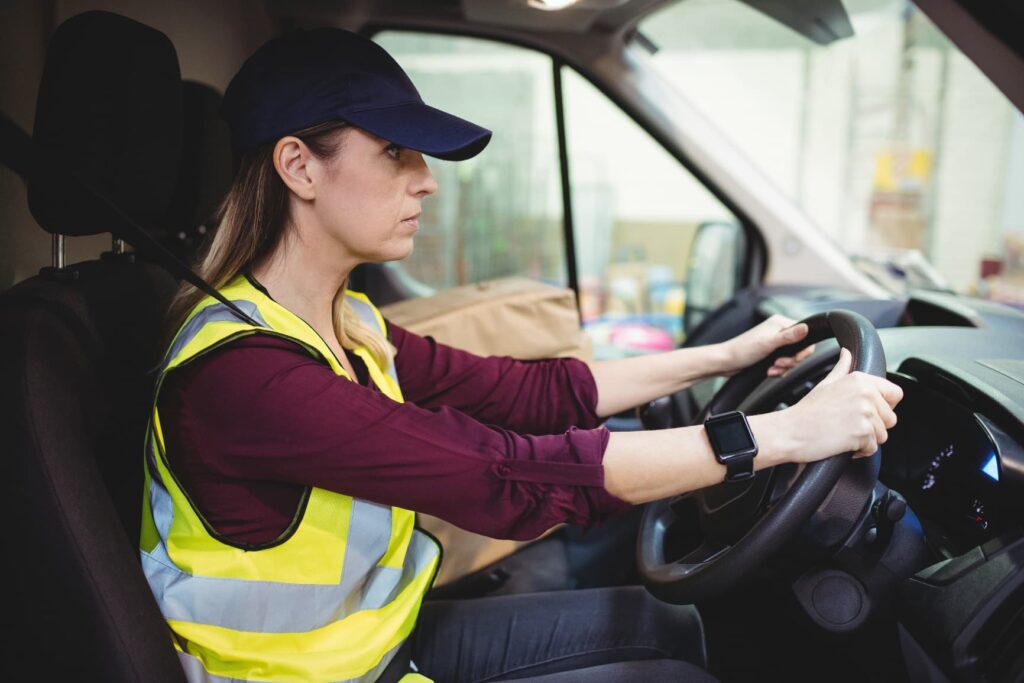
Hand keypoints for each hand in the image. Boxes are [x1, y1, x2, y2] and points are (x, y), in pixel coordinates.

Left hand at [717, 315, 815, 377]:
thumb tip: (807, 327)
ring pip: (792, 358)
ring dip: (783, 367)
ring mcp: (775, 343)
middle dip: (791, 361)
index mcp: (780, 323)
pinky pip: (784, 364)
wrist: (726, 362)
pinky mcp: (771, 354)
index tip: (794, 358)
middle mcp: (779, 331)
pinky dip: (778, 370)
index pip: (805, 335)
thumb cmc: (743, 350)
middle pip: (800, 349)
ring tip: (772, 369)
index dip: (803, 350)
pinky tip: (769, 372)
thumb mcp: (768, 343)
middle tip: (779, 364)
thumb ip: (788, 336)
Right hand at [768, 348, 903, 463]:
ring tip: (844, 435)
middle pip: (891, 418)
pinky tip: (843, 444)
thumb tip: (846, 353)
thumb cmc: (806, 411)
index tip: (868, 412)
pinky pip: (873, 448)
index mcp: (860, 380)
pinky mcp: (863, 432)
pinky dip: (859, 451)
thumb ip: (841, 368)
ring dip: (866, 440)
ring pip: (883, 435)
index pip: (895, 394)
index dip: (885, 406)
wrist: (790, 431)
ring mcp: (865, 413)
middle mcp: (866, 393)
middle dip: (874, 427)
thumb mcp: (825, 384)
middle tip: (849, 426)